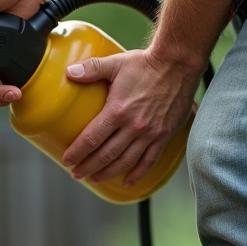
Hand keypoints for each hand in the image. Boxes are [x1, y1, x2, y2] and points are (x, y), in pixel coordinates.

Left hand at [61, 49, 202, 186]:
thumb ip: (91, 69)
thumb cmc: (146, 63)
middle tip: (76, 174)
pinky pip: (149, 161)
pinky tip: (127, 182)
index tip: (67, 160)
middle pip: (105, 155)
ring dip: (108, 173)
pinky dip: (137, 174)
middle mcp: (133, 126)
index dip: (77, 152)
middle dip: (88, 167)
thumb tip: (69, 72)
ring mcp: (150, 133)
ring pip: (125, 162)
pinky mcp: (163, 136)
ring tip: (95, 179)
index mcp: (117, 110)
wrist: (179, 64)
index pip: (91, 139)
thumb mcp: (115, 63)